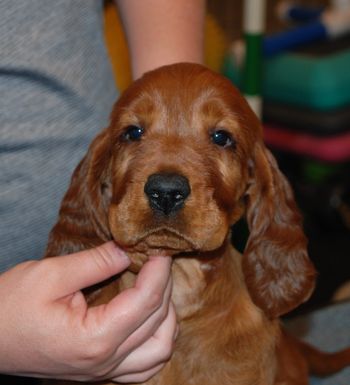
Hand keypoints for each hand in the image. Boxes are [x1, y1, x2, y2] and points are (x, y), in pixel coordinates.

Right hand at [0, 242, 176, 382]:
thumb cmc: (10, 307)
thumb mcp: (50, 275)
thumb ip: (96, 262)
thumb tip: (128, 250)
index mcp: (95, 339)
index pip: (146, 300)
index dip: (159, 270)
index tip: (161, 248)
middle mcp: (105, 361)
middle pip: (158, 321)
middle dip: (165, 285)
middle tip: (158, 260)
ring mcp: (104, 371)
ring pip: (160, 350)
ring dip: (168, 317)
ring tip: (159, 287)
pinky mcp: (100, 370)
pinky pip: (145, 365)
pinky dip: (158, 340)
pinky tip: (152, 319)